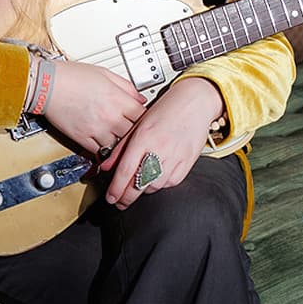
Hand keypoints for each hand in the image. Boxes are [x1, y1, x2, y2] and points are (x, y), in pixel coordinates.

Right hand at [42, 61, 146, 153]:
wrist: (47, 84)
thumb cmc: (73, 76)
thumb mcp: (106, 73)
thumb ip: (127, 87)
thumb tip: (140, 98)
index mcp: (117, 99)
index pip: (142, 115)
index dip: (144, 117)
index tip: (142, 118)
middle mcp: (109, 116)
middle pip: (132, 132)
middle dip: (133, 131)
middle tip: (133, 131)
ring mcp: (96, 129)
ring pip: (118, 145)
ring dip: (119, 142)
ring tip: (120, 140)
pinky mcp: (82, 138)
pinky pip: (99, 151)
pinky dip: (104, 150)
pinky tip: (105, 145)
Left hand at [100, 77, 223, 209]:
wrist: (196, 101)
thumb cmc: (168, 108)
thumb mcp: (139, 123)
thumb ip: (122, 147)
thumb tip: (107, 166)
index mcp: (145, 136)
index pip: (126, 170)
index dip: (116, 189)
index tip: (111, 197)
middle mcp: (160, 148)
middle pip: (140, 183)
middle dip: (127, 198)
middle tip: (120, 202)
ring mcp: (176, 156)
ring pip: (155, 186)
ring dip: (144, 190)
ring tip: (138, 187)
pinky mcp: (188, 161)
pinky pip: (172, 182)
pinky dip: (161, 185)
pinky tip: (155, 179)